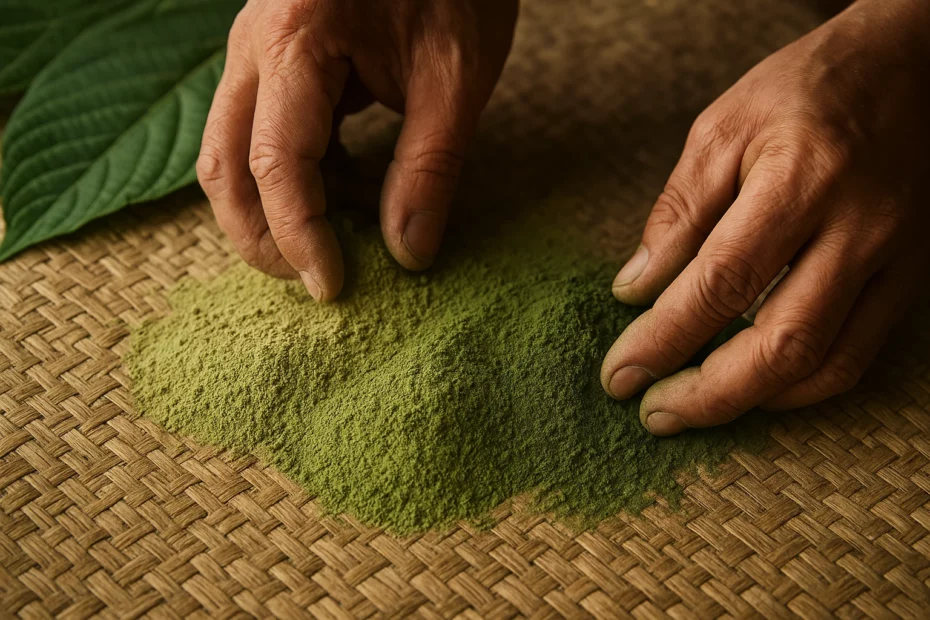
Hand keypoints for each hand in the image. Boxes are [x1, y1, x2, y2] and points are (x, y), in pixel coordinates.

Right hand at [197, 0, 517, 299]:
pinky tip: (345, 197)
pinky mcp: (276, 63)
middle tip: (319, 279)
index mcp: (295, 39)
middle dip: (261, 236)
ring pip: (230, 153)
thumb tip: (408, 254)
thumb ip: (429, 169)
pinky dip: (294, 179)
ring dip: (272, 211)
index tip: (334, 287)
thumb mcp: (455, 77)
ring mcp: (258, 51)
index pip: (275, 164)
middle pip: (224, 166)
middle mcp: (255, 45)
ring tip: (337, 244)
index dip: (299, 237)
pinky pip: (260, 134)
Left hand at [601, 0, 929, 434]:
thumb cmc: (801, 93)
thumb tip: (635, 290)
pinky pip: (858, 356)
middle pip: (780, 343)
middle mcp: (856, 228)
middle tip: (651, 412)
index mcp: (799, 180)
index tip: (618, 374)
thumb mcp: (720, 129)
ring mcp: (892, 258)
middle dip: (707, 394)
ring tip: (690, 407)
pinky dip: (800, 388)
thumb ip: (678, 212)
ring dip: (750, 401)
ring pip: (824, 363)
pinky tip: (754, 389)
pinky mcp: (908, 276)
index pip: (720, 284)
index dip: (664, 339)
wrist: (906, 68)